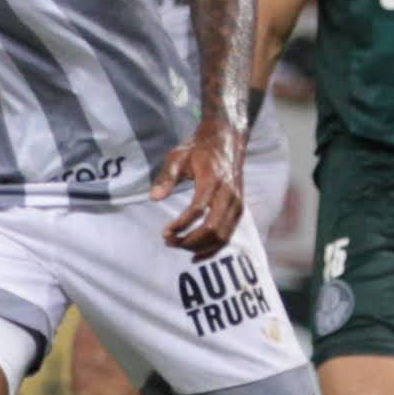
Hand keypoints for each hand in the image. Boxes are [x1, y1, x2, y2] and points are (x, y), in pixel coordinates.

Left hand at [152, 120, 243, 255]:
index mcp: (212, 180)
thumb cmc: (199, 148)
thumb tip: (154, 198)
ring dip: (199, 247)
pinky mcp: (239, 209)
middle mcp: (228, 194)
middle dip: (189, 241)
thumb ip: (166, 177)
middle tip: (169, 242)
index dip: (180, 225)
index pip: (197, 210)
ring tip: (178, 246)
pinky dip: (213, 249)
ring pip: (222, 236)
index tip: (165, 233)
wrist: (227, 139)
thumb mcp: (178, 157)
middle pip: (212, 229)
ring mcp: (237, 203)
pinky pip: (228, 236)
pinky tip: (196, 255)